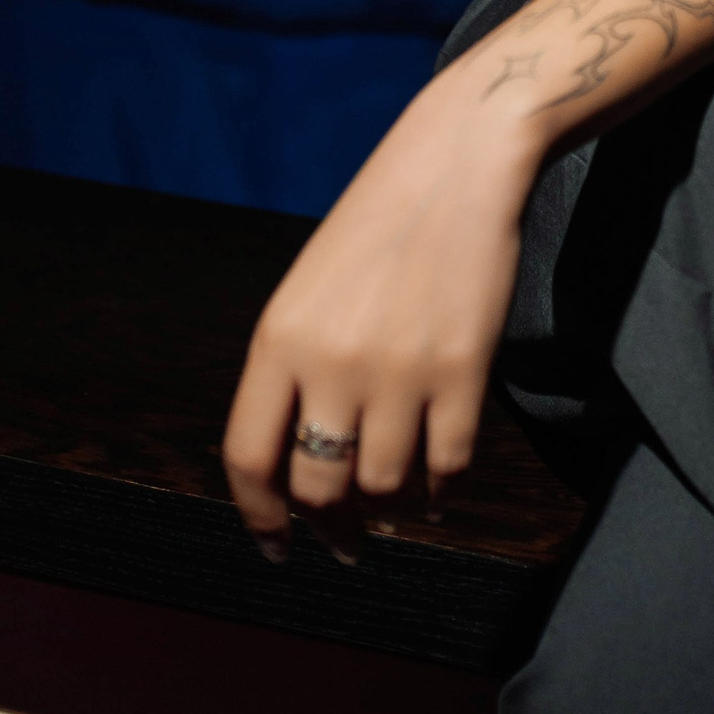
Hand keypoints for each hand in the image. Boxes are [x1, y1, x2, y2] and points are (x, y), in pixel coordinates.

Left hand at [220, 68, 539, 558]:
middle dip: (329, 528)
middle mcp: (333, 362)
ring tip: (395, 516)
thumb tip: (298, 462)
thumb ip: (294, 368)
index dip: (259, 517)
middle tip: (345, 543)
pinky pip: (448, 464)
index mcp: (279, 338)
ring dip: (387, 513)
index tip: (275, 547)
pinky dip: (443, 494)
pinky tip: (440, 495)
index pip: (248, 457)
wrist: (457, 166)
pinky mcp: (464, 369)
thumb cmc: (379, 225)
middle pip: (317, 485)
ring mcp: (401, 370)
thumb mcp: (308, 289)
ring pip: (383, 486)